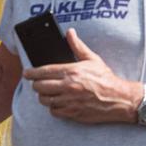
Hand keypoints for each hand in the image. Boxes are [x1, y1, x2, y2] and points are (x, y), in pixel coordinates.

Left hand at [24, 31, 139, 123]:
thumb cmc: (106, 78)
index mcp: (72, 71)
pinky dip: (54, 107)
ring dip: (44, 96)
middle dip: (37, 84)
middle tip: (39, 82)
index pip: (43, 72)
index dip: (31, 72)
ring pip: (44, 100)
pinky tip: (59, 101)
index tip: (26, 73)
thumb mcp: (92, 59)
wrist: (118, 99)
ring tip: (49, 92)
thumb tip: (70, 33)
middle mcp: (68, 87)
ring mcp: (69, 101)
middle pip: (39, 87)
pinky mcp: (71, 113)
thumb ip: (77, 46)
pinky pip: (53, 111)